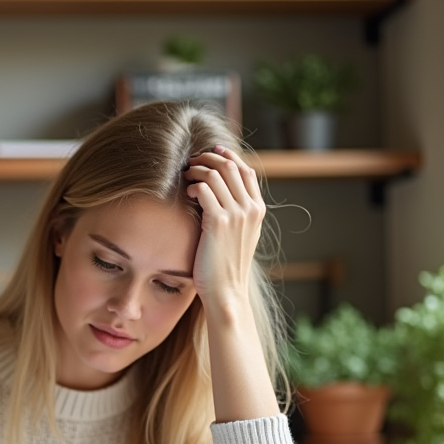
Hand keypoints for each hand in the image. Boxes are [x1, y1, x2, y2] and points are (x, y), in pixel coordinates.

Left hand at [182, 145, 265, 306]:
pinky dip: (193, 186)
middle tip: (191, 162)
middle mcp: (250, 209)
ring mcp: (236, 215)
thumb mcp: (240, 235)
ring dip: (197, 170)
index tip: (211, 152)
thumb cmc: (227, 265)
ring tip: (186, 176)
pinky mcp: (218, 223)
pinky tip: (186, 193)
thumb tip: (222, 192)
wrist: (227, 291)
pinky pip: (204, 190)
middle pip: (230, 166)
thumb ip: (237, 213)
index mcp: (258, 209)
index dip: (228, 156)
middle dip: (208, 159)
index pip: (245, 170)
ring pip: (215, 174)